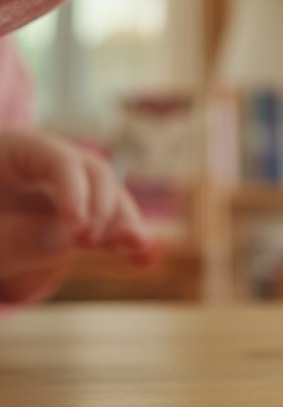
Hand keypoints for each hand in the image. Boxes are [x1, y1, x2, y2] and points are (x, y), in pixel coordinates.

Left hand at [0, 129, 157, 308]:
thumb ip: (14, 237)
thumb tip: (69, 240)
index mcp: (11, 150)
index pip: (56, 158)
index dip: (74, 190)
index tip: (78, 228)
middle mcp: (44, 165)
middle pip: (90, 172)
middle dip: (104, 206)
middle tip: (95, 242)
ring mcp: (61, 191)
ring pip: (105, 198)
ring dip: (122, 224)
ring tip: (140, 253)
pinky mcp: (68, 220)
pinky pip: (100, 224)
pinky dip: (120, 239)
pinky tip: (146, 257)